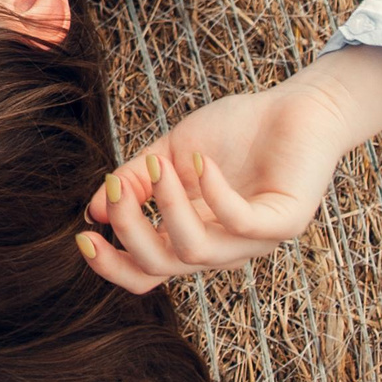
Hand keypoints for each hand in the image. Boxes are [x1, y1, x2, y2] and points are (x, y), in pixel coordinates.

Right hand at [76, 47, 381, 291]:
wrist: (298, 109)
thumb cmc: (237, 131)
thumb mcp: (170, 153)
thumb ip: (135, 180)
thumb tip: (94, 209)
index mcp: (193, 236)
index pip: (147, 273)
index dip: (112, 265)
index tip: (83, 234)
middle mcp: (222, 248)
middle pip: (162, 267)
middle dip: (130, 230)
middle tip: (116, 187)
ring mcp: (255, 240)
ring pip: (197, 251)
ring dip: (168, 207)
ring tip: (162, 166)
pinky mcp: (285, 221)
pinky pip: (242, 223)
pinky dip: (214, 194)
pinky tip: (199, 161)